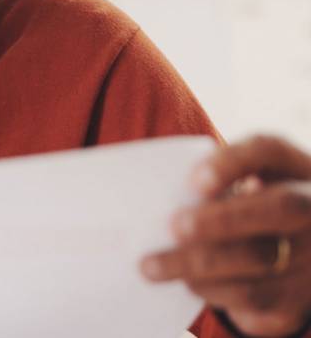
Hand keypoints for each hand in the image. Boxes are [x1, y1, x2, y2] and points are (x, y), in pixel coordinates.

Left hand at [141, 135, 310, 336]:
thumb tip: (164, 198)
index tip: (195, 181)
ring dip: (200, 266)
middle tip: (173, 228)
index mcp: (295, 169)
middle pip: (279, 207)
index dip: (233, 163)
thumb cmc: (253, 206)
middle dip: (222, 219)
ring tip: (152, 266)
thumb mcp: (245, 182)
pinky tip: (185, 283)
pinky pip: (257, 299)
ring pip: (262, 259)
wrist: (297, 254)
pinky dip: (214, 291)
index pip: (269, 150)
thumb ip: (214, 182)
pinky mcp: (299, 297)